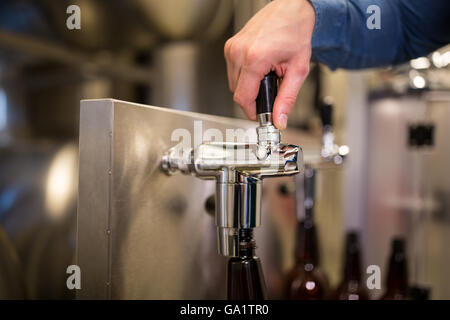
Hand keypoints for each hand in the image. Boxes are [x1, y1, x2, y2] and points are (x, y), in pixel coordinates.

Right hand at [224, 0, 314, 129]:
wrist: (291, 8)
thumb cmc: (295, 32)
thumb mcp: (297, 70)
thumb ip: (287, 99)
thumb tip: (279, 120)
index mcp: (254, 59)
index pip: (243, 98)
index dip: (253, 111)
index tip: (263, 115)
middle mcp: (238, 52)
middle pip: (237, 93)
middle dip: (253, 98)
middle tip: (271, 92)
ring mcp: (232, 48)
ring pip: (234, 83)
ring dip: (248, 87)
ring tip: (267, 76)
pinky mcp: (230, 46)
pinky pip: (233, 71)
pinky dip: (245, 76)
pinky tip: (259, 68)